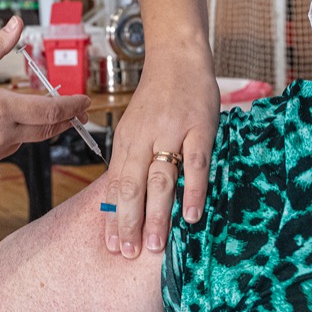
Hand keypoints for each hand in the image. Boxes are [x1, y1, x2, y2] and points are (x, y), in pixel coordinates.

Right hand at [0, 17, 88, 173]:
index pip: (50, 110)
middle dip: (65, 120)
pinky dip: (8, 137)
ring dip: (31, 126)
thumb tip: (16, 25)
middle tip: (77, 111)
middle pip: (46, 130)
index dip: (72, 106)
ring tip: (25, 110)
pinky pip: (4, 150)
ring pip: (24, 140)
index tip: (84, 101)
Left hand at [100, 40, 217, 257]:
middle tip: (129, 254)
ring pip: (160, 179)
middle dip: (129, 223)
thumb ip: (131, 160)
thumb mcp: (135, 127)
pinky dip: (193, 191)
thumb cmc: (158, 99)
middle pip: (132, 186)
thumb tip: (124, 201)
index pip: (115, 185)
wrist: (178, 58)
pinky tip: (191, 216)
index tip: (112, 245)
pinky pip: (196, 164)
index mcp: (126, 140)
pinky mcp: (199, 128)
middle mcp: (144, 138)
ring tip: (155, 245)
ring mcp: (172, 132)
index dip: (112, 216)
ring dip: (156, 215)